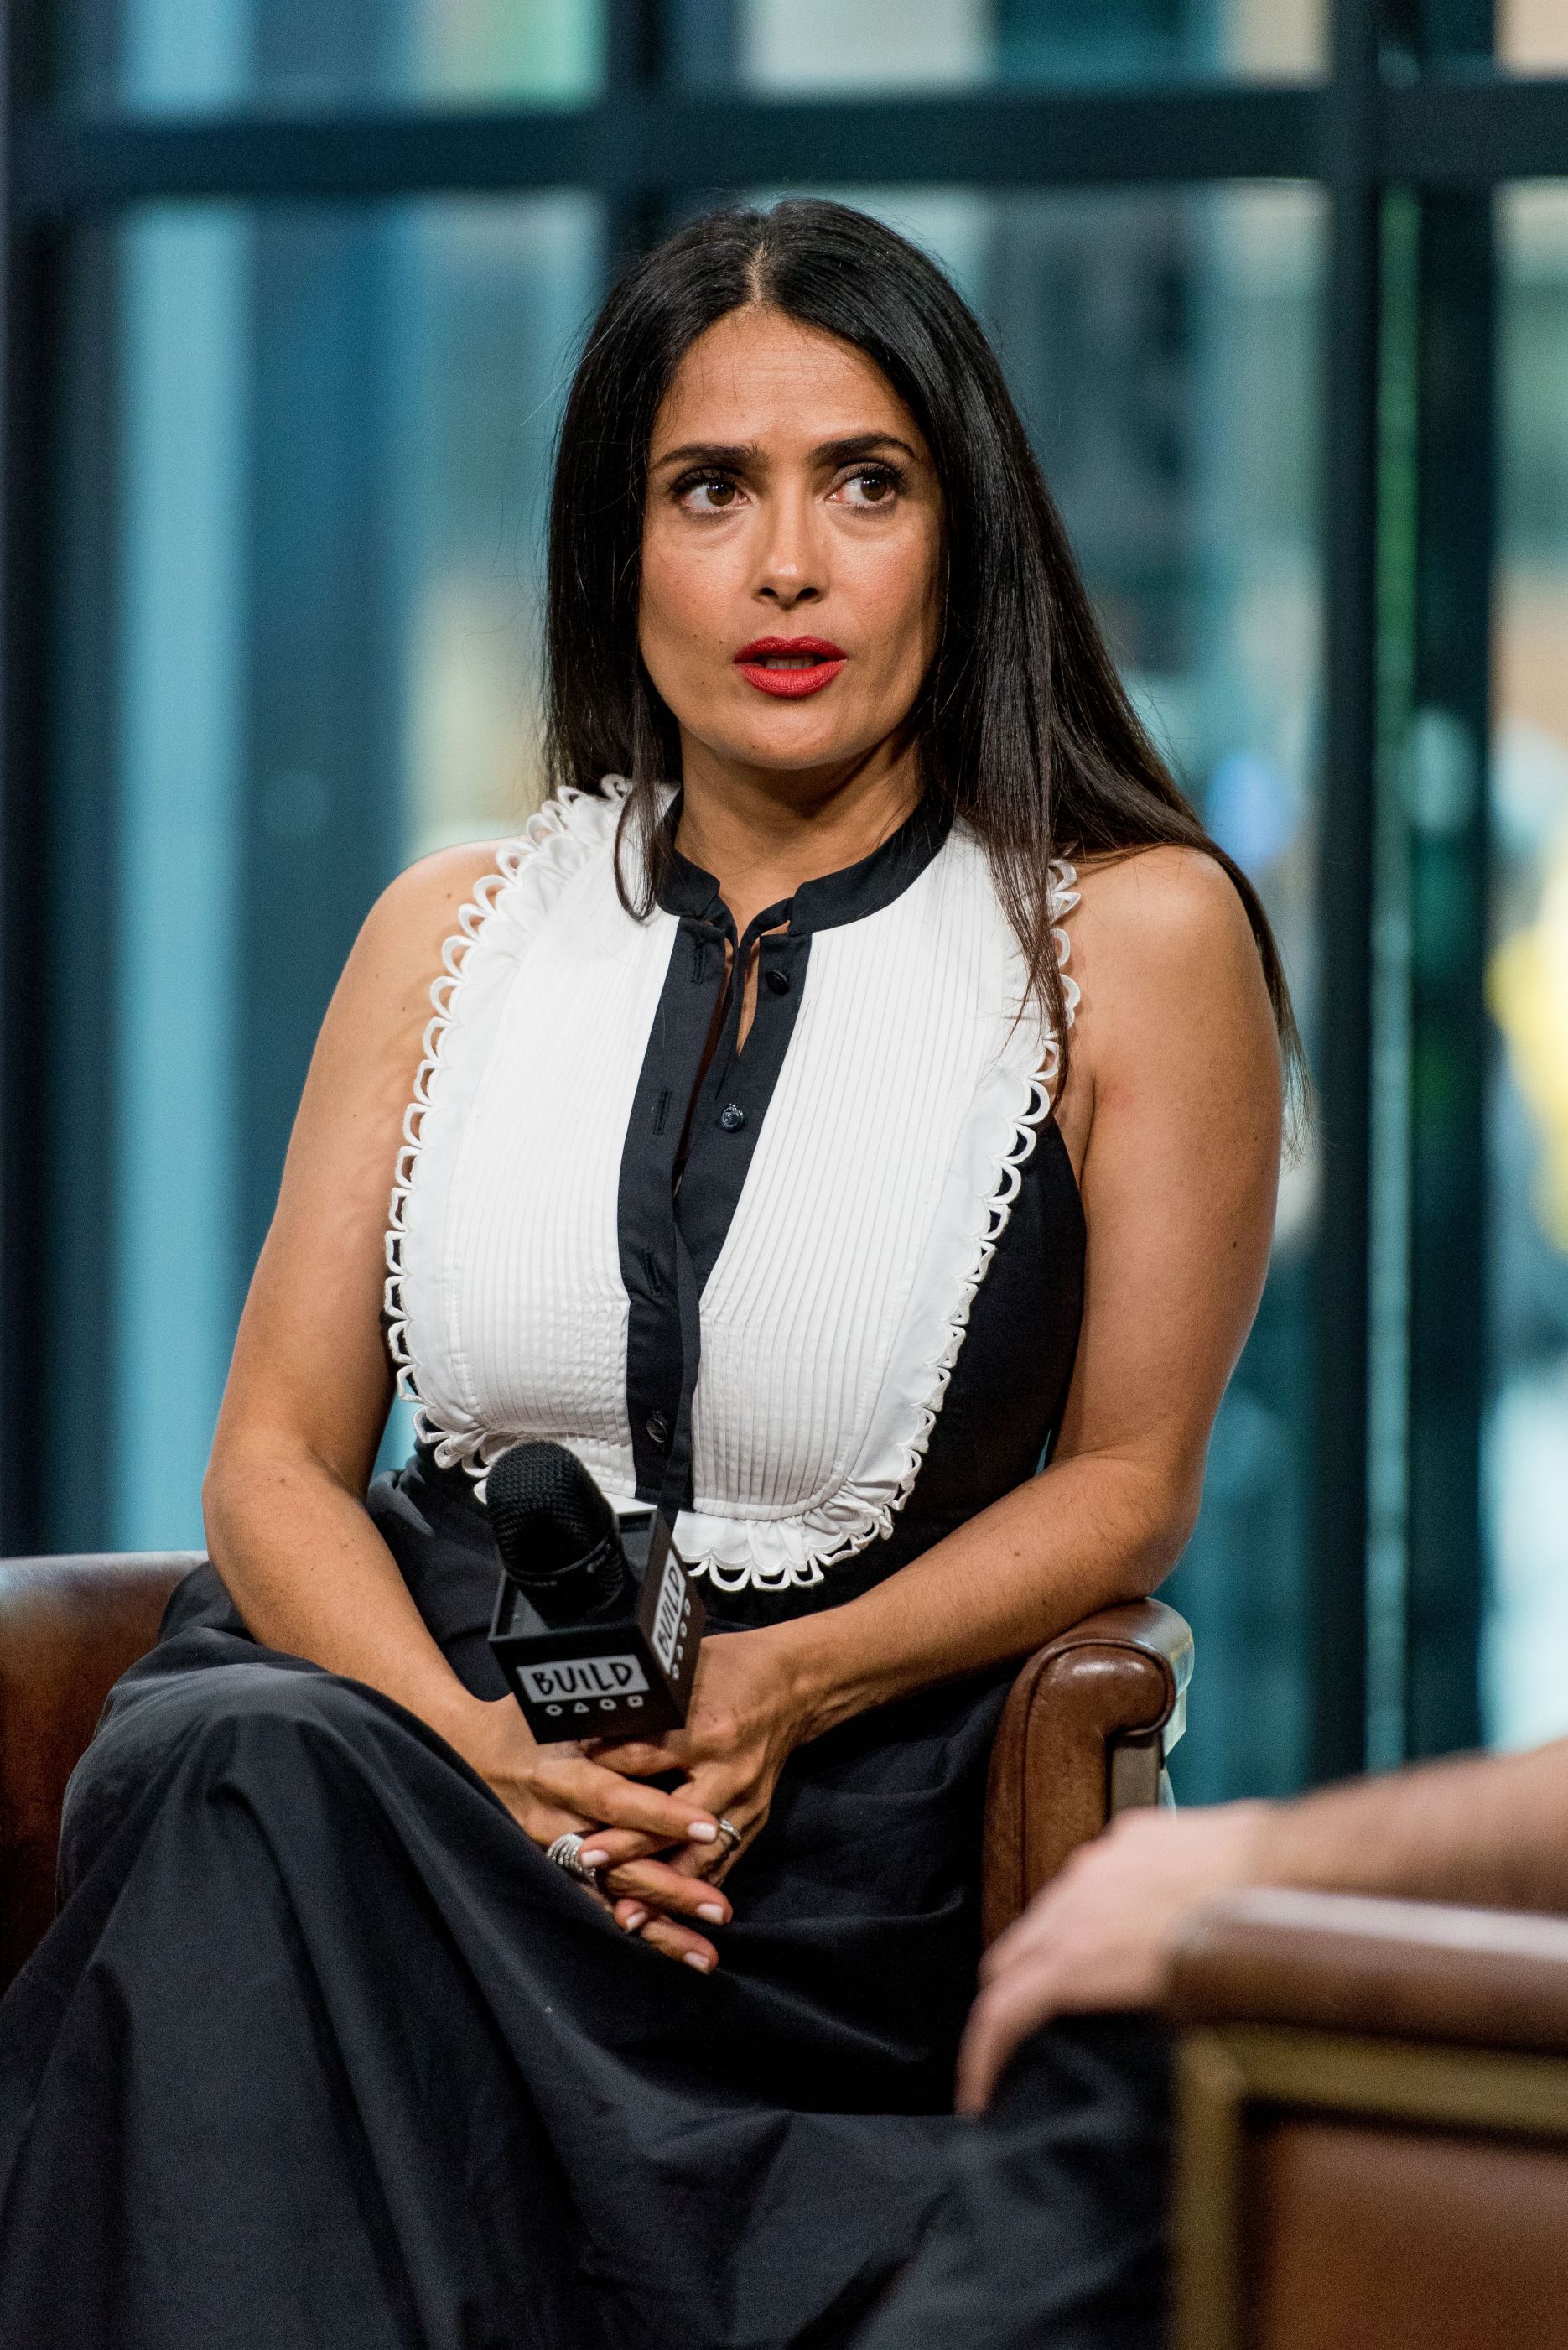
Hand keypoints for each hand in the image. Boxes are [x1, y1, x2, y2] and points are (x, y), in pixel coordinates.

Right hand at [452, 1694, 736, 1970]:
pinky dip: (632, 1932)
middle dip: (671, 1890)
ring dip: (658, 1927)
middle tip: (720, 1910)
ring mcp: (548, 1854)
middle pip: (618, 1863)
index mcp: (557, 1772)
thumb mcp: (557, 1706)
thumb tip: (664, 1694)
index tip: (708, 1826)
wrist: (463, 1751)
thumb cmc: (521, 1719)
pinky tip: (669, 1952)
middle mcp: (552, 1821)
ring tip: (705, 1954)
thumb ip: (605, 1712)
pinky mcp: (549, 1872)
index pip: (615, 1797)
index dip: (660, 1815)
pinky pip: (594, 1908)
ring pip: (609, 1897)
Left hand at [578, 1623, 815, 1959]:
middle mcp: (729, 1771)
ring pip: (701, 1855)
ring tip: (626, 1912)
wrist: (795, 1686)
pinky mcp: (755, 1819)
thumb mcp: (684, 1672)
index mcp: (707, 1729)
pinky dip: (692, 1890)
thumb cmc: (729, 1670)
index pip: (646, 1758)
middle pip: (672, 1819)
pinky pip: (722, 1864)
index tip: (568, 1784)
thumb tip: (587, 1721)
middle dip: (628, 1843)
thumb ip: (643, 1702)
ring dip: (663, 1887)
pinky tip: (665, 1911)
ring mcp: (746, 1801)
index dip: (605, 1771)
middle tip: (585, 1856)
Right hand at [955, 1800, 1271, 2112]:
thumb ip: (1119, 2024)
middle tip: (1017, 2040)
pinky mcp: (1126, 1837)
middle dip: (1005, 2002)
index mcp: (1079, 1957)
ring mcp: (1097, 1863)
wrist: (1283, 1868)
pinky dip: (1092, 1906)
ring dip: (1046, 1951)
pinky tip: (1129, 1923)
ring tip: (1075, 1982)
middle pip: (1006, 1958)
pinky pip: (1091, 1876)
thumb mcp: (1176, 2016)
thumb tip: (1110, 2051)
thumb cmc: (1243, 1948)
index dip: (981, 2058)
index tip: (979, 2089)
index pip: (1000, 2010)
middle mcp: (1074, 1904)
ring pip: (1045, 1913)